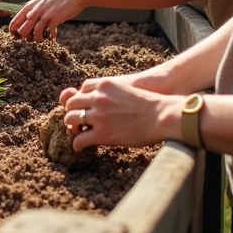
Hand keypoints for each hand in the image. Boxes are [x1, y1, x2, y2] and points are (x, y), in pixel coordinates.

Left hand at [10, 0, 84, 39]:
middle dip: (25, 36)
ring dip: (38, 39)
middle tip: (30, 38)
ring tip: (42, 39)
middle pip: (22, 29)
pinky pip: (48, 32)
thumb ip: (37, 7)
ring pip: (34, 33)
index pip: (16, 18)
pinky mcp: (55, 18)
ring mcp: (45, 14)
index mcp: (32, 4)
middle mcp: (36, 9)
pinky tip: (53, 37)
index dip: (14, 29)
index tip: (16, 35)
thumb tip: (31, 17)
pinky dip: (50, 37)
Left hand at [58, 78, 182, 151]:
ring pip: (70, 120)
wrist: (161, 116)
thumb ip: (110, 92)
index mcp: (104, 85)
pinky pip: (80, 139)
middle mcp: (97, 98)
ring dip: (71, 127)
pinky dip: (76, 144)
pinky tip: (79, 148)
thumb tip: (101, 101)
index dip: (80, 100)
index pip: (81, 90)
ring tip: (76, 133)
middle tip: (75, 122)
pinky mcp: (102, 134)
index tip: (83, 108)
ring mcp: (98, 116)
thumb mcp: (125, 89)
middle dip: (71, 113)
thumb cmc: (148, 103)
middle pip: (72, 104)